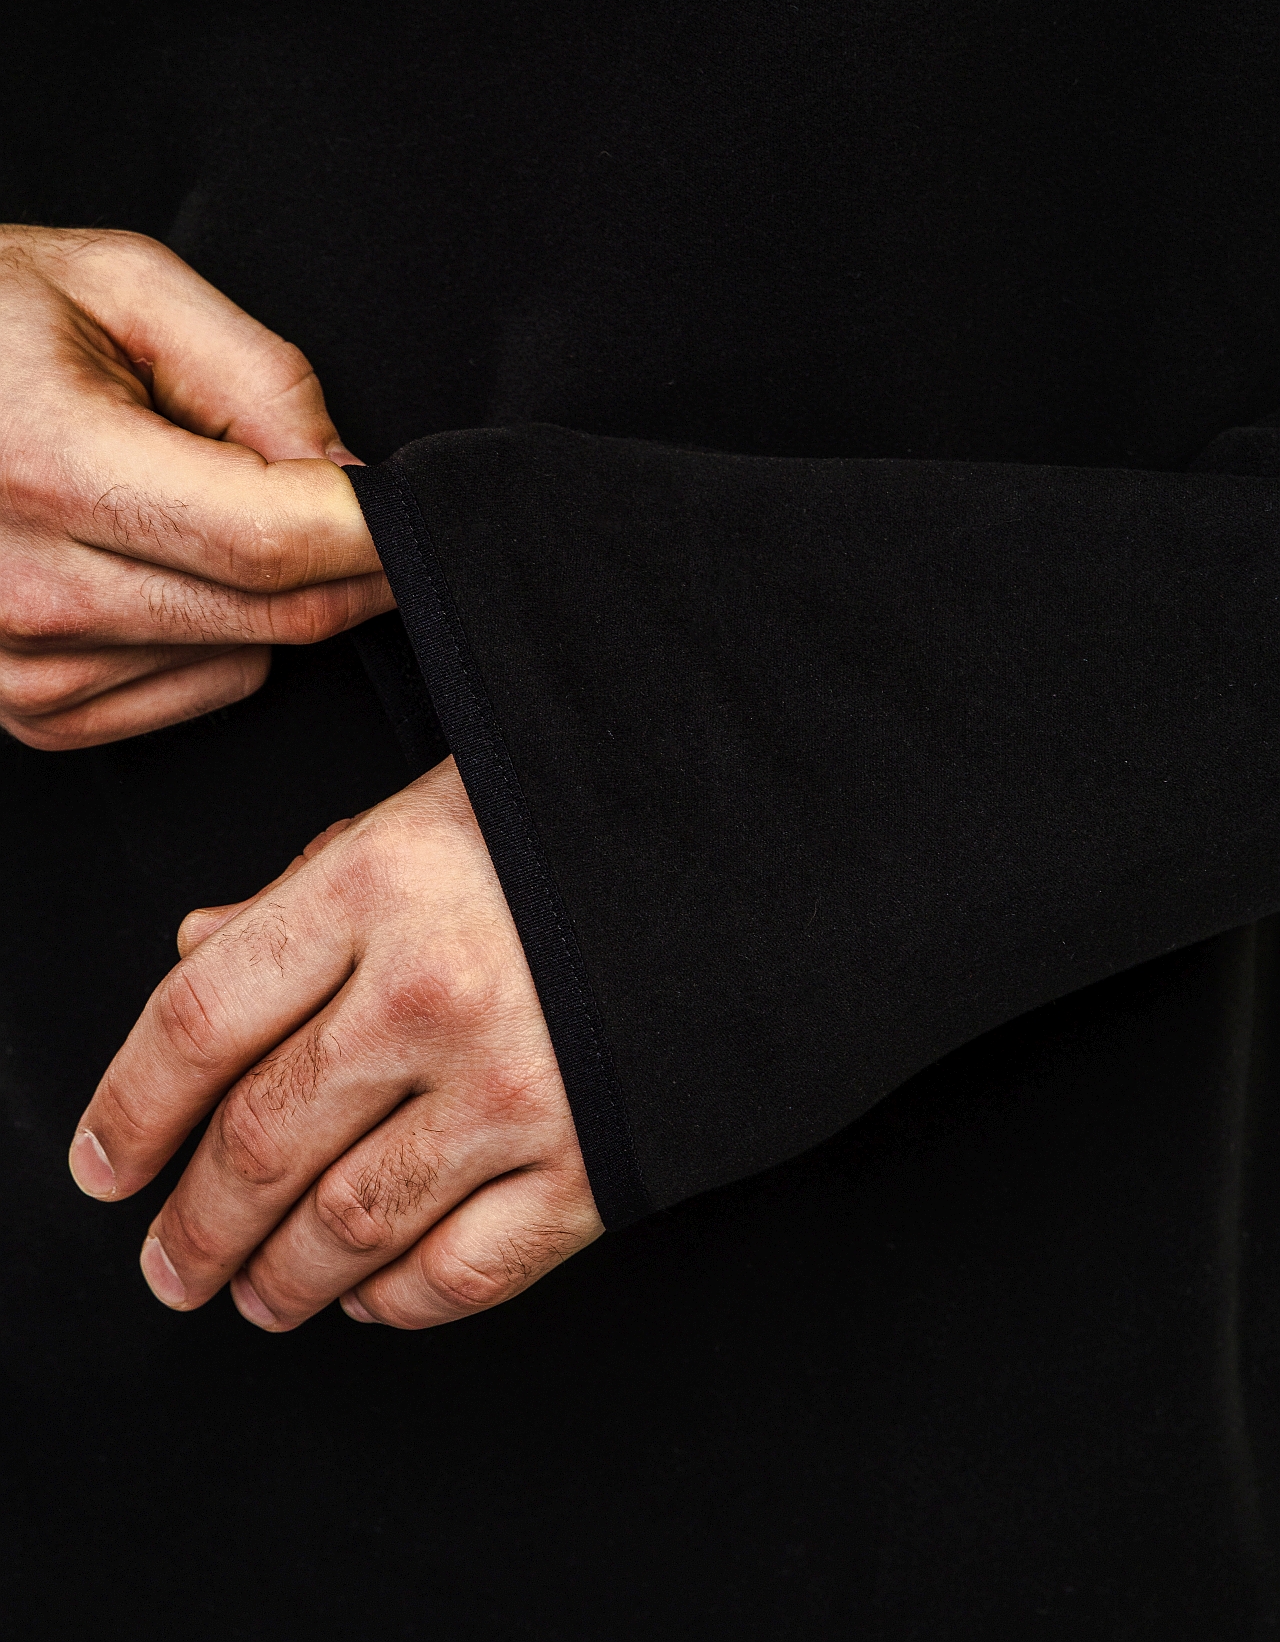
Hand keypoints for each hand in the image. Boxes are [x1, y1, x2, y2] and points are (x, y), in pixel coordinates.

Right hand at [0, 225, 391, 748]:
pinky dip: (211, 637)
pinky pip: (194, 690)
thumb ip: (258, 378)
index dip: (374, 536)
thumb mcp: (123, 285)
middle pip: (273, 616)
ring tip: (181, 505)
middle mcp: (28, 585)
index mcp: (51, 462)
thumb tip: (354, 478)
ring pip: (245, 659)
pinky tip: (151, 564)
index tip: (423, 516)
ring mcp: (23, 662)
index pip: (270, 541)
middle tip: (358, 512)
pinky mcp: (32, 709)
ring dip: (264, 595)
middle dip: (351, 569)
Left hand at [68, 757, 603, 1329]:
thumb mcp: (419, 814)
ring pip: (348, 1225)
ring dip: (280, 1281)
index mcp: (377, 885)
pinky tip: (371, 1298)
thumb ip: (298, 888)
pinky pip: (467, 1269)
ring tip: (253, 1296)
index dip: (130, 1109)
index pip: (199, 1021)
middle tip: (169, 1264)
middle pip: (260, 1141)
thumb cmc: (570, 831)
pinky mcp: (595, 1161)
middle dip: (194, 1226)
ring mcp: (518, 1086)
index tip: (102, 1169)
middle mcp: (435, 992)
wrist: (743, 863)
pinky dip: (402, 1302)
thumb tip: (192, 952)